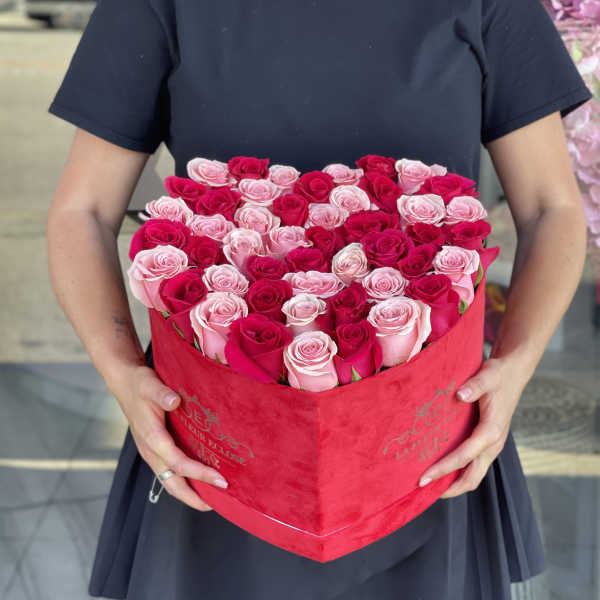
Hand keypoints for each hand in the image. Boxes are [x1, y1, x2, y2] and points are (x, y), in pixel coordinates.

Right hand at [115, 364, 228, 510]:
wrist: (125, 385)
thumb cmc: (140, 385)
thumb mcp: (151, 385)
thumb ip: (162, 394)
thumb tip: (174, 401)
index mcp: (152, 438)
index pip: (178, 463)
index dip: (199, 473)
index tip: (220, 479)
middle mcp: (151, 451)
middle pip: (172, 484)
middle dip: (195, 497)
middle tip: (219, 502)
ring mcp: (152, 453)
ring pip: (170, 482)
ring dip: (190, 493)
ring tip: (214, 499)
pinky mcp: (155, 451)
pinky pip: (170, 473)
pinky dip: (185, 482)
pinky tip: (201, 481)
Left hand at [418, 357, 525, 498]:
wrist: (513, 373)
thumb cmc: (499, 374)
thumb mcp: (488, 375)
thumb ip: (474, 386)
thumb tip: (459, 395)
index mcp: (492, 431)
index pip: (464, 456)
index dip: (443, 468)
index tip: (424, 477)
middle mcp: (493, 443)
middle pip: (472, 477)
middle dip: (448, 487)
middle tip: (422, 489)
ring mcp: (492, 445)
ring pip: (474, 474)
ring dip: (454, 483)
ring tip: (429, 486)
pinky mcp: (488, 442)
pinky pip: (474, 465)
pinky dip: (459, 472)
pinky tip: (441, 469)